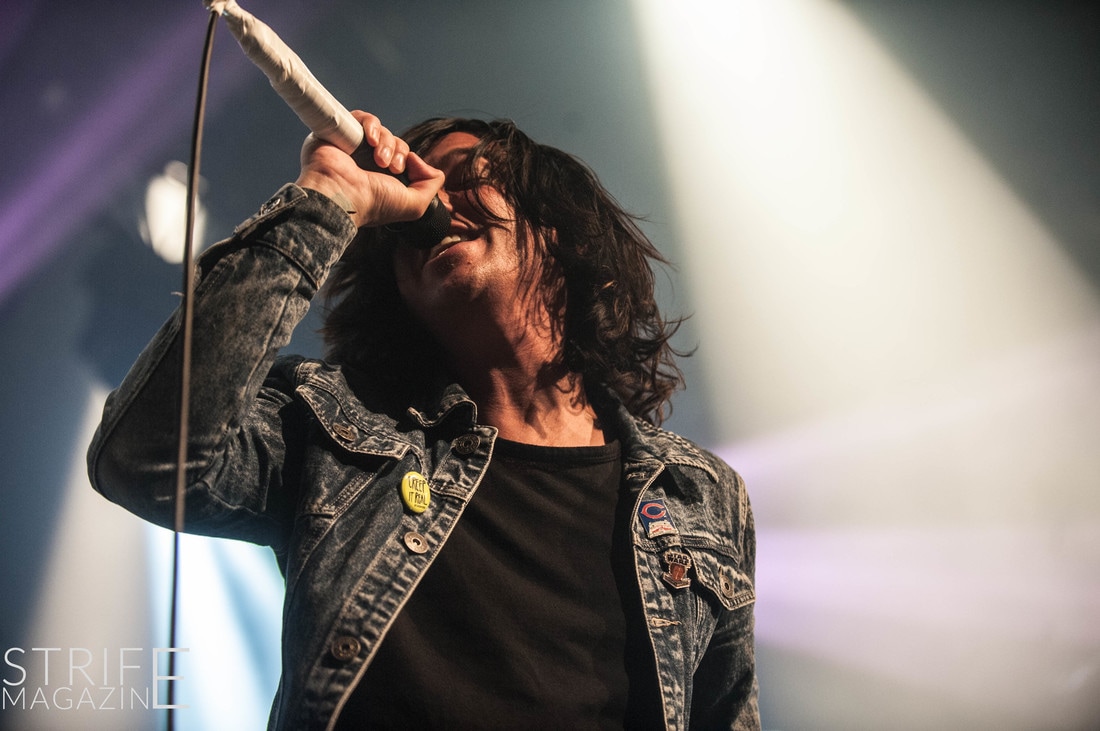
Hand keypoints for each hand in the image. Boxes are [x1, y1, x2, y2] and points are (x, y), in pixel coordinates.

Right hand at [294, 111, 444, 228]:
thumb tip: (421, 162)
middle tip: (391, 167)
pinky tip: (371, 140)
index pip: (403, 158)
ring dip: (387, 142)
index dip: (408, 160)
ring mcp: (354, 148)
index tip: (402, 170)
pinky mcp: (341, 133)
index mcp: (383, 179)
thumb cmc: (373, 203)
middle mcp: (367, 163)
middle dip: (398, 152)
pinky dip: (372, 125)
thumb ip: (431, 185)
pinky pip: (362, 118)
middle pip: (395, 143)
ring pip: (382, 131)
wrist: (341, 194)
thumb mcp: (415, 205)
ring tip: (379, 158)